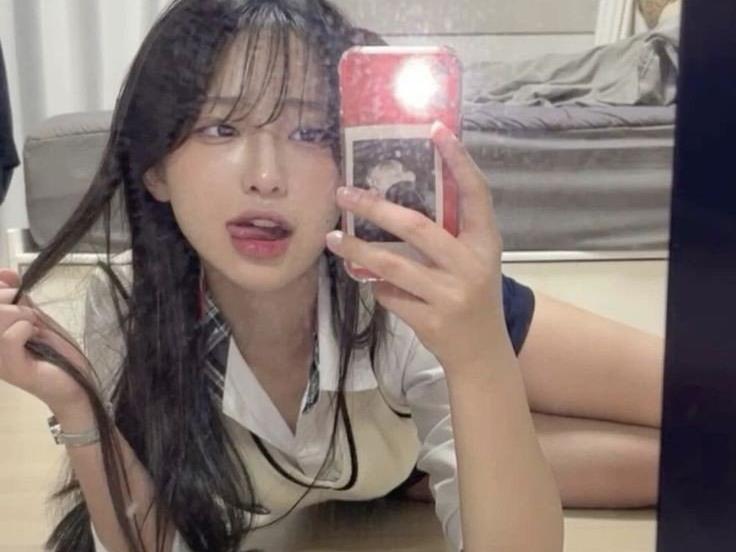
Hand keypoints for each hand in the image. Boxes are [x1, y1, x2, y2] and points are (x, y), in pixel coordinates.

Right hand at [0, 268, 90, 411]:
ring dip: (22, 314)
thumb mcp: (34, 317)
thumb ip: (18, 298)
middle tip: (29, 312)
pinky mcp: (10, 368)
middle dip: (8, 298)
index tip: (11, 279)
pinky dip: (26, 328)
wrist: (76, 380)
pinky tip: (35, 336)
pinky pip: (10, 336)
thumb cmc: (54, 349)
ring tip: (34, 327)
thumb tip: (6, 273)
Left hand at [325, 122, 508, 368]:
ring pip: (392, 264)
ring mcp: (451, 295)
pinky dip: (376, 287)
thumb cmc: (473, 296)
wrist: (482, 353)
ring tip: (332, 239)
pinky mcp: (431, 320)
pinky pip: (389, 295)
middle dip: (374, 208)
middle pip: (416, 226)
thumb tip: (394, 202)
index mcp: (486, 242)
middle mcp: (471, 265)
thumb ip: (448, 235)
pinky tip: (372, 283)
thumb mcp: (473, 261)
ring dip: (357, 250)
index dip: (458, 159)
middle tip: (344, 194)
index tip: (435, 129)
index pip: (476, 192)